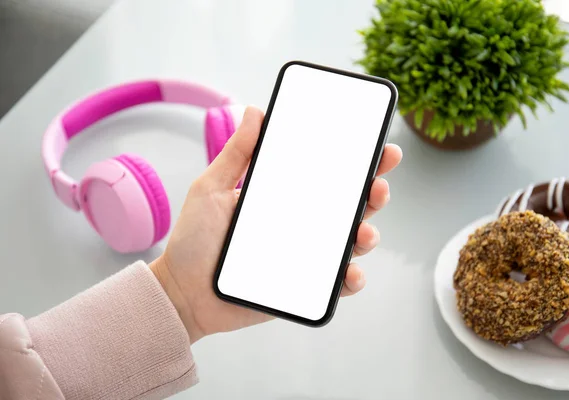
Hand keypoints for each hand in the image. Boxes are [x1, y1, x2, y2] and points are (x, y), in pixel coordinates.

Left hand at [150, 106, 401, 342]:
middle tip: (378, 185)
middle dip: (374, 194)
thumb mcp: (211, 188)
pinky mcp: (303, 287)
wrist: (182, 292)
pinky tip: (351, 274)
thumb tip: (255, 111)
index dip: (358, 162)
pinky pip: (335, 284)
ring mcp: (305, 256)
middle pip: (349, 207)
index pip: (328, 176)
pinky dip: (350, 280)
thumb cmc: (193, 241)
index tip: (379, 147)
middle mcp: (301, 224)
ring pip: (349, 244)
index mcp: (285, 198)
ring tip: (363, 233)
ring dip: (367, 236)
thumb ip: (236, 153)